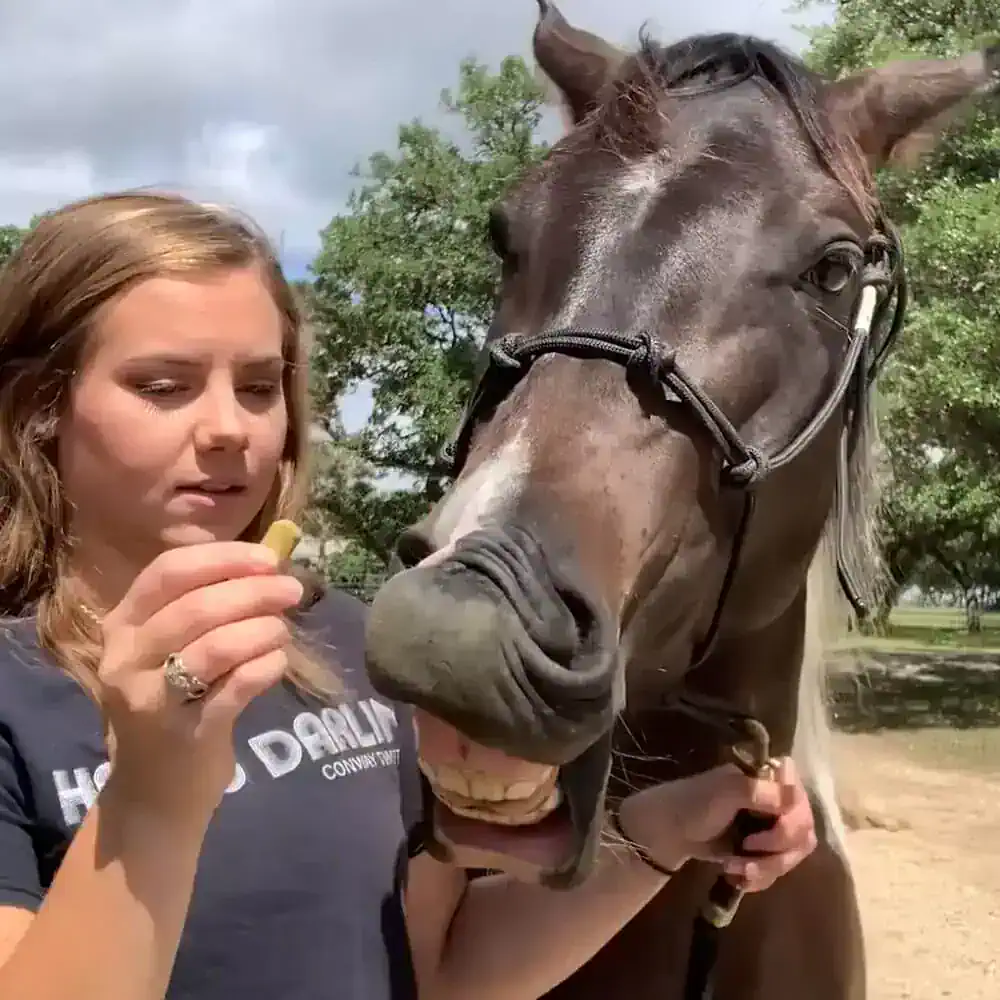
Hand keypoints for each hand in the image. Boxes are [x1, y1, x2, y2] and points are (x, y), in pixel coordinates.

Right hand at [98, 541, 303, 822]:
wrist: (155, 788)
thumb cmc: (175, 700)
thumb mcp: (175, 647)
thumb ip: (211, 603)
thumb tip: (269, 562)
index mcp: (123, 623)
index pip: (168, 571)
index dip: (223, 558)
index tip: (269, 559)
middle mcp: (126, 658)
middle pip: (195, 607)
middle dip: (253, 592)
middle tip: (293, 591)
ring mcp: (149, 699)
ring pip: (215, 646)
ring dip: (262, 629)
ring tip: (284, 631)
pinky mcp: (184, 734)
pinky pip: (236, 687)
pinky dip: (265, 666)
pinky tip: (277, 662)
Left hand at [618, 757, 816, 891]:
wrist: (670, 832)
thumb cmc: (694, 802)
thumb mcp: (724, 792)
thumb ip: (761, 792)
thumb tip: (796, 795)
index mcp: (768, 778)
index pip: (801, 795)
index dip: (793, 817)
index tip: (772, 824)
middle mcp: (776, 800)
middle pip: (803, 829)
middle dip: (777, 848)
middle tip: (748, 849)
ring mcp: (771, 827)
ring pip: (794, 854)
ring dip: (767, 867)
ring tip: (738, 870)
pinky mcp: (764, 852)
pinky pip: (779, 870)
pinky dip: (760, 878)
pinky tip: (738, 878)